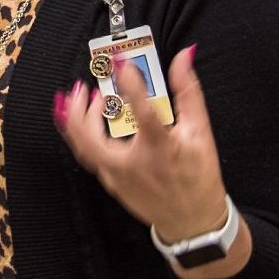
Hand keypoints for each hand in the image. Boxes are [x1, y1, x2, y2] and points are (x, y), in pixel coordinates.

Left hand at [54, 47, 227, 241]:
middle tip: (81, 87)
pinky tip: (89, 121)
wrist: (192, 221)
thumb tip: (183, 58)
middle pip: (89, 137)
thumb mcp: (200, 131)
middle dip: (79, 109)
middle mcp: (132, 165)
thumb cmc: (198, 176)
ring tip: (85, 99)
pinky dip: (84, 136)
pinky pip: (89, 156)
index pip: (141, 109)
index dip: (130, 83)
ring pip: (83, 148)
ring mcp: (117, 177)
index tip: (121, 62)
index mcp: (159, 148)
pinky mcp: (111, 183)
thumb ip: (188, 91)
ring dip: (78, 121)